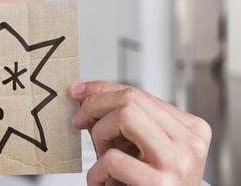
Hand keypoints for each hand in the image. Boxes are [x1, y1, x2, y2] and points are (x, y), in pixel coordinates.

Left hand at [70, 81, 210, 185]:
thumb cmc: (144, 185)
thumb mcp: (136, 146)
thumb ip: (118, 119)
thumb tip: (82, 90)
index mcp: (189, 128)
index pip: (138, 93)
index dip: (100, 90)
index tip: (77, 92)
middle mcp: (190, 142)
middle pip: (130, 98)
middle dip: (94, 107)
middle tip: (80, 123)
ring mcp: (179, 162)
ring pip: (124, 116)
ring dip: (100, 135)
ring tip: (103, 159)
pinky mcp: (160, 184)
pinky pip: (113, 159)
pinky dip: (96, 172)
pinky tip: (103, 182)